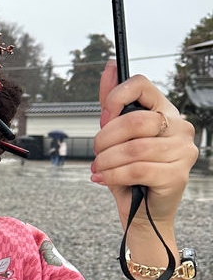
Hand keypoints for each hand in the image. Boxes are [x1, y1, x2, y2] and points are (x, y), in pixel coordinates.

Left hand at [92, 61, 196, 228]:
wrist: (141, 212)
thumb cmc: (129, 172)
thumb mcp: (115, 136)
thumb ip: (112, 103)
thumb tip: (110, 67)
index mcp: (164, 111)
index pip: (141, 84)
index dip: (115, 97)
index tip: (103, 117)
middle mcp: (179, 126)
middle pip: (134, 120)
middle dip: (105, 138)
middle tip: (97, 153)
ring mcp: (182, 151)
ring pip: (134, 148)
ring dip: (107, 161)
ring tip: (100, 169)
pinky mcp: (178, 174)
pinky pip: (137, 169)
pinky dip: (113, 175)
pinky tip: (104, 179)